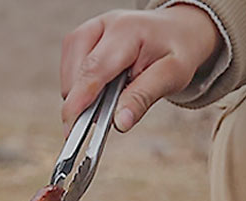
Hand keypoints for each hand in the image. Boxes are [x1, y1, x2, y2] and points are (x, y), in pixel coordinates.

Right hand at [61, 6, 219, 133]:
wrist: (176, 31)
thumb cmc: (176, 50)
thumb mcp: (171, 75)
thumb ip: (143, 98)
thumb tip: (120, 124)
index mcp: (126, 31)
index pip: (93, 70)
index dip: (79, 102)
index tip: (71, 130)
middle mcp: (103, 26)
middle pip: (77, 72)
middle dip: (81, 103)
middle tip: (99, 122)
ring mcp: (89, 30)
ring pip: (69, 73)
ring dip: (81, 96)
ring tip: (108, 101)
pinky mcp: (82, 39)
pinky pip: (70, 71)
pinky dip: (80, 89)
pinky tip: (100, 92)